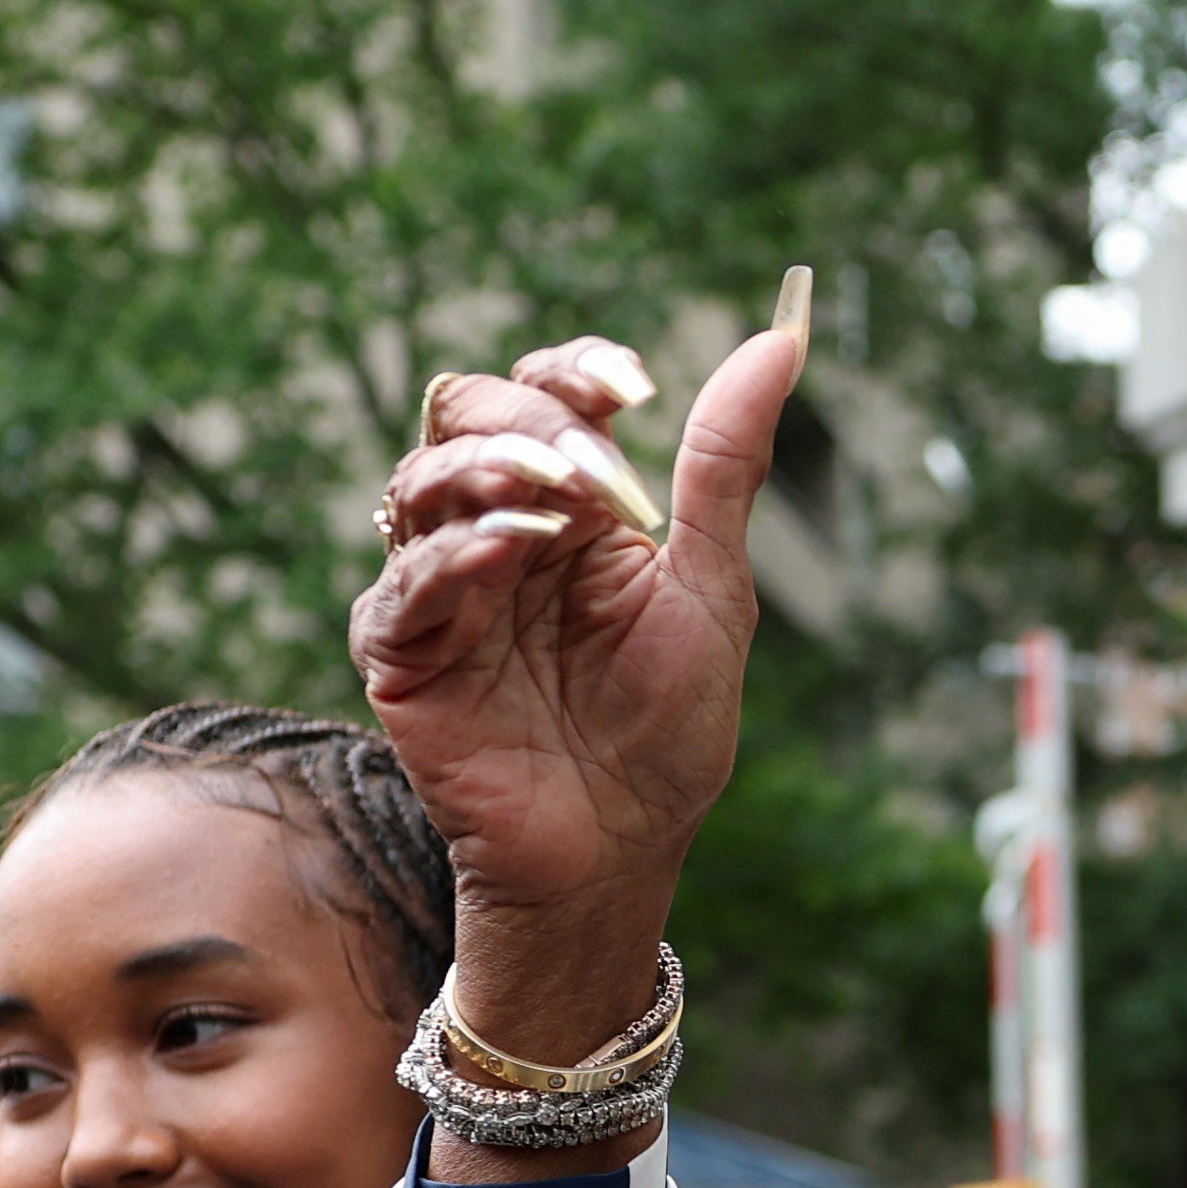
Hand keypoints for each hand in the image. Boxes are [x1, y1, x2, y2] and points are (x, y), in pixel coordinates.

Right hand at [348, 300, 804, 1036]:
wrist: (622, 849)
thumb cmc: (666, 729)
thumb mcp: (711, 588)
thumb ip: (725, 464)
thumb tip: (784, 338)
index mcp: (572, 506)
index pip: (547, 390)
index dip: (579, 371)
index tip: (637, 389)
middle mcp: (496, 529)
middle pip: (467, 413)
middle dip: (530, 423)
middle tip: (593, 473)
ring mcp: (441, 589)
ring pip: (421, 481)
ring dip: (488, 473)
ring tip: (555, 504)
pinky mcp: (402, 654)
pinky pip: (405, 584)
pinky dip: (455, 557)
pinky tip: (511, 553)